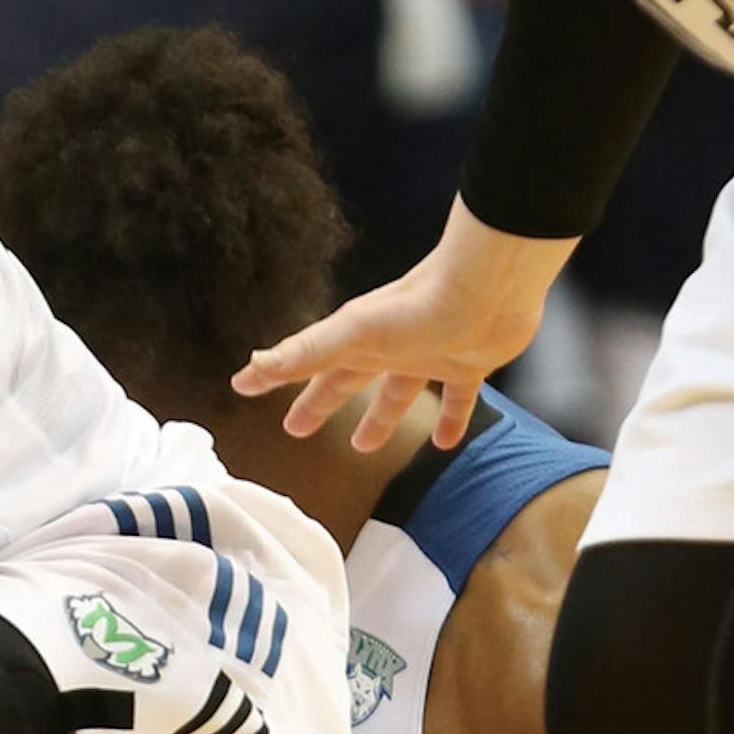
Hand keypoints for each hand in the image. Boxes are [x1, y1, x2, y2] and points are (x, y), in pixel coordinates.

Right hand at [233, 196, 570, 450]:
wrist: (489, 285)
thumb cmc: (421, 304)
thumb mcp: (355, 333)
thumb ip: (307, 352)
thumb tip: (252, 368)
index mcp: (356, 341)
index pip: (305, 363)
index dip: (275, 376)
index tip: (245, 387)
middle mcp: (388, 348)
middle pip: (345, 381)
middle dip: (319, 403)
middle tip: (295, 429)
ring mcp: (428, 356)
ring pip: (397, 394)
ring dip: (380, 419)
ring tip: (363, 447)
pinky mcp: (468, 365)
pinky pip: (456, 401)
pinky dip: (451, 422)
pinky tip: (446, 444)